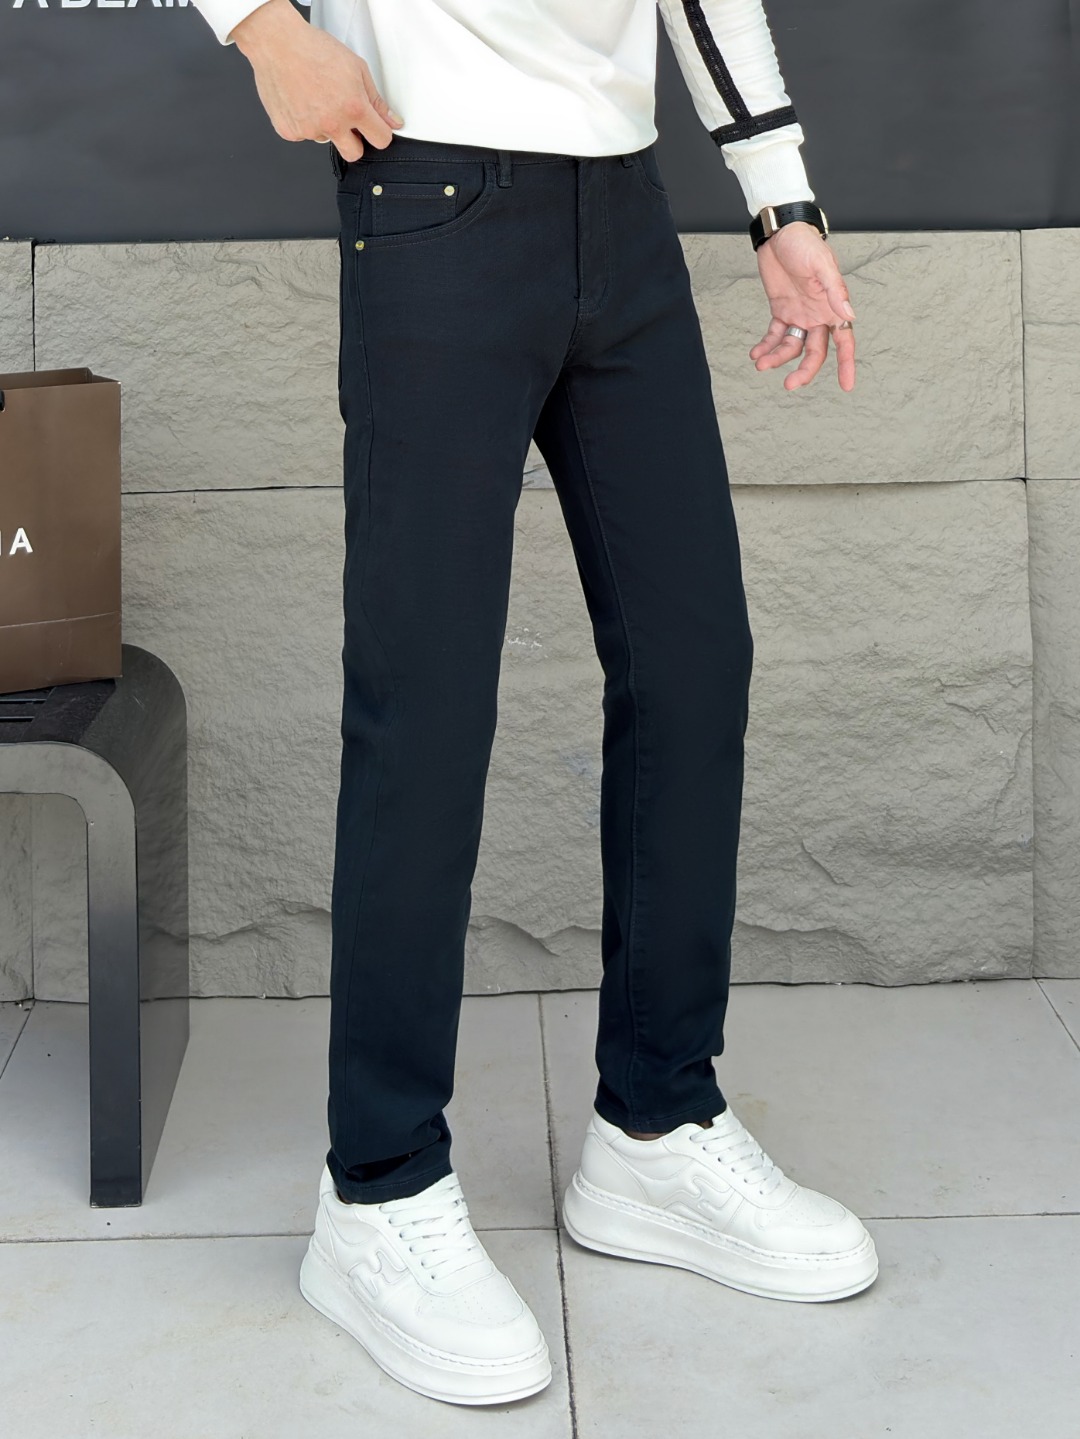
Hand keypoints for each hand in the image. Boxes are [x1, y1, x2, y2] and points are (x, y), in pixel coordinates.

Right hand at [232, 0, 403, 159]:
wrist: (276, 43)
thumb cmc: (313, 49)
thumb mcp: (356, 68)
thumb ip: (376, 99)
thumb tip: (392, 120)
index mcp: (354, 108)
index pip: (381, 140)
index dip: (380, 133)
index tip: (375, 128)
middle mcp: (332, 124)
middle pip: (354, 154)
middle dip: (355, 142)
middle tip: (346, 120)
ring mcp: (309, 130)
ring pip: (326, 139)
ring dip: (325, 126)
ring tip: (316, 97)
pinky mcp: (289, 131)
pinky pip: (303, 134)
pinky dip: (303, 121)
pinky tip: (300, 100)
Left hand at [750, 222, 855, 392]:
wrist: (780, 233)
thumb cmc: (805, 244)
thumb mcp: (821, 265)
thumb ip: (834, 291)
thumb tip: (848, 316)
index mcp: (833, 307)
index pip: (844, 341)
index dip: (846, 364)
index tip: (846, 386)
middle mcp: (818, 315)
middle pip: (815, 352)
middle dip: (804, 370)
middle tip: (790, 384)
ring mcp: (799, 315)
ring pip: (792, 347)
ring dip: (778, 358)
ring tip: (761, 364)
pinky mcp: (781, 311)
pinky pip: (774, 335)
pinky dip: (765, 346)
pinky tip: (755, 354)